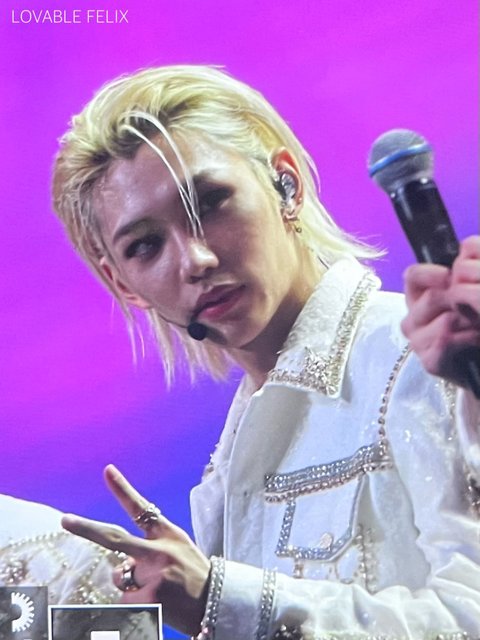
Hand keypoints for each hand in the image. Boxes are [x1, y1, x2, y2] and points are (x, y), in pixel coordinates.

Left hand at [62, 464, 210, 634]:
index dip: (123, 489)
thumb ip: (150, 548)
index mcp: (166, 534)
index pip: (141, 508)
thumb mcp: (179, 548)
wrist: (217, 602)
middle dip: (86, 528)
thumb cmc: (193, 574)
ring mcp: (153, 575)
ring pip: (120, 578)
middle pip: (114, 538)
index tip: (107, 470)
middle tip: (65, 520)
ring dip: (129, 585)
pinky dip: (134, 604)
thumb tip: (117, 563)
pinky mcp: (150, 599)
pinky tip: (155, 605)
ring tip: (157, 590)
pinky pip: (125, 601)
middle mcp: (158, 551)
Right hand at [401, 236, 479, 387]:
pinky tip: (476, 339)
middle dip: (461, 299)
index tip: (453, 277)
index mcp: (417, 298)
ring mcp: (417, 342)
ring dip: (470, 320)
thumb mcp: (465, 294)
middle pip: (432, 297)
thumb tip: (465, 248)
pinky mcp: (428, 362)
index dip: (433, 273)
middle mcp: (411, 319)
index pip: (412, 276)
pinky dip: (469, 337)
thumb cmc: (473, 325)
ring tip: (479, 323)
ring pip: (443, 319)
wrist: (478, 362)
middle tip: (475, 307)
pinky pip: (445, 340)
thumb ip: (461, 271)